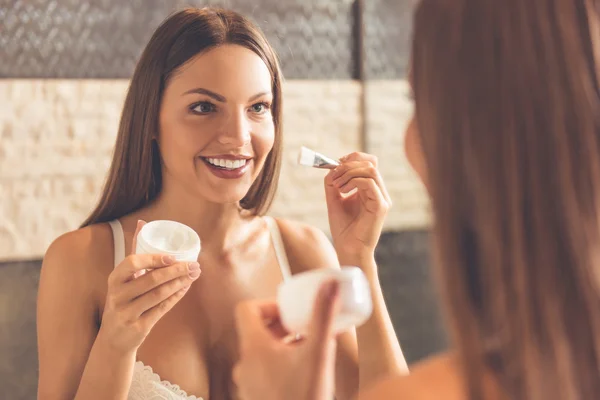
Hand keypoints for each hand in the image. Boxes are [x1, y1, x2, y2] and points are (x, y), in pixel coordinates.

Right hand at [98, 220, 200, 353]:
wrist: (114, 337)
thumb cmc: (123, 299)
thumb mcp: (123, 277)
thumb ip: (134, 251)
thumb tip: (143, 222)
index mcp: (114, 279)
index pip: (132, 263)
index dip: (154, 259)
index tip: (174, 256)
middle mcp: (118, 295)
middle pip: (151, 279)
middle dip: (176, 271)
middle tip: (194, 265)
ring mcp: (127, 313)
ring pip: (159, 294)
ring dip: (180, 282)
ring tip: (194, 274)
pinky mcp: (138, 327)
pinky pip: (162, 309)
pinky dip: (176, 296)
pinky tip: (186, 287)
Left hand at [233, 281, 339, 399]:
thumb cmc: (305, 397)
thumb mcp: (318, 354)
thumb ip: (323, 316)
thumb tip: (329, 285)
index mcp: (253, 347)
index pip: (247, 309)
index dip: (269, 304)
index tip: (291, 311)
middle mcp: (244, 363)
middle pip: (255, 330)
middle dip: (281, 325)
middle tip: (304, 326)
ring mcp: (246, 383)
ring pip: (259, 351)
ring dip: (280, 344)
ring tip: (306, 348)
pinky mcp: (254, 397)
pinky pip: (261, 371)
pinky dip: (278, 364)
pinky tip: (300, 372)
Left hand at [325, 152, 391, 264]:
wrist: (349, 249)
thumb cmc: (343, 229)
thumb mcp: (334, 200)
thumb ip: (333, 183)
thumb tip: (331, 168)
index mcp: (370, 190)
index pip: (369, 163)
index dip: (353, 158)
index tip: (336, 164)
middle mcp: (379, 192)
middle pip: (370, 163)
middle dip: (348, 165)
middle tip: (333, 175)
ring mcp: (382, 198)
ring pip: (370, 170)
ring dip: (349, 173)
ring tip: (337, 185)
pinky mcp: (381, 206)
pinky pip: (369, 183)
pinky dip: (353, 182)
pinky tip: (342, 191)